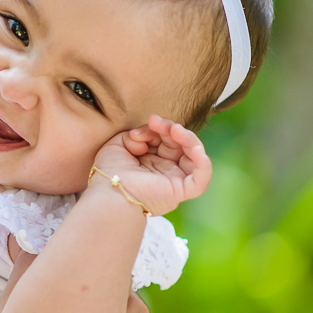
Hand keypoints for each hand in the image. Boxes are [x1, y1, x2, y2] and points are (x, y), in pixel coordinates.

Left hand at [91, 114, 211, 215]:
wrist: (109, 192)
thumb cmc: (109, 172)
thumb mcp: (118, 144)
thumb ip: (136, 135)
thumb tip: (145, 135)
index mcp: (151, 161)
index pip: (165, 139)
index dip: (158, 128)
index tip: (143, 126)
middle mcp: (164, 170)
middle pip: (180, 145)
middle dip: (170, 128)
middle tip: (155, 121)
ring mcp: (173, 180)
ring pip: (193, 157)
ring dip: (188, 139)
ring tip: (174, 129)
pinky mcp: (180, 191)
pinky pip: (201, 179)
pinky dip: (203, 163)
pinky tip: (196, 149)